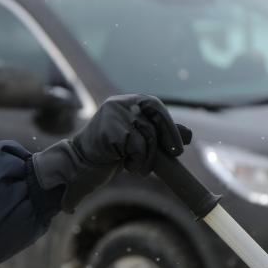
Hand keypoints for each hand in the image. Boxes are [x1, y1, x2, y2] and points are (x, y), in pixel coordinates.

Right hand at [72, 94, 189, 173]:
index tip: (178, 145)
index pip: (154, 105)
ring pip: (148, 137)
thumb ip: (157, 134)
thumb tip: (188, 135)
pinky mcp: (111, 131)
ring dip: (147, 158)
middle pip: (154, 119)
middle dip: (168, 137)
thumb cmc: (107, 153)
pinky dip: (136, 161)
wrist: (79, 165)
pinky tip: (123, 164)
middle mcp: (119, 104)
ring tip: (134, 165)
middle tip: (174, 154)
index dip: (169, 124)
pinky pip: (138, 148)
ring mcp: (114, 116)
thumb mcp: (135, 141)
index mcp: (124, 102)